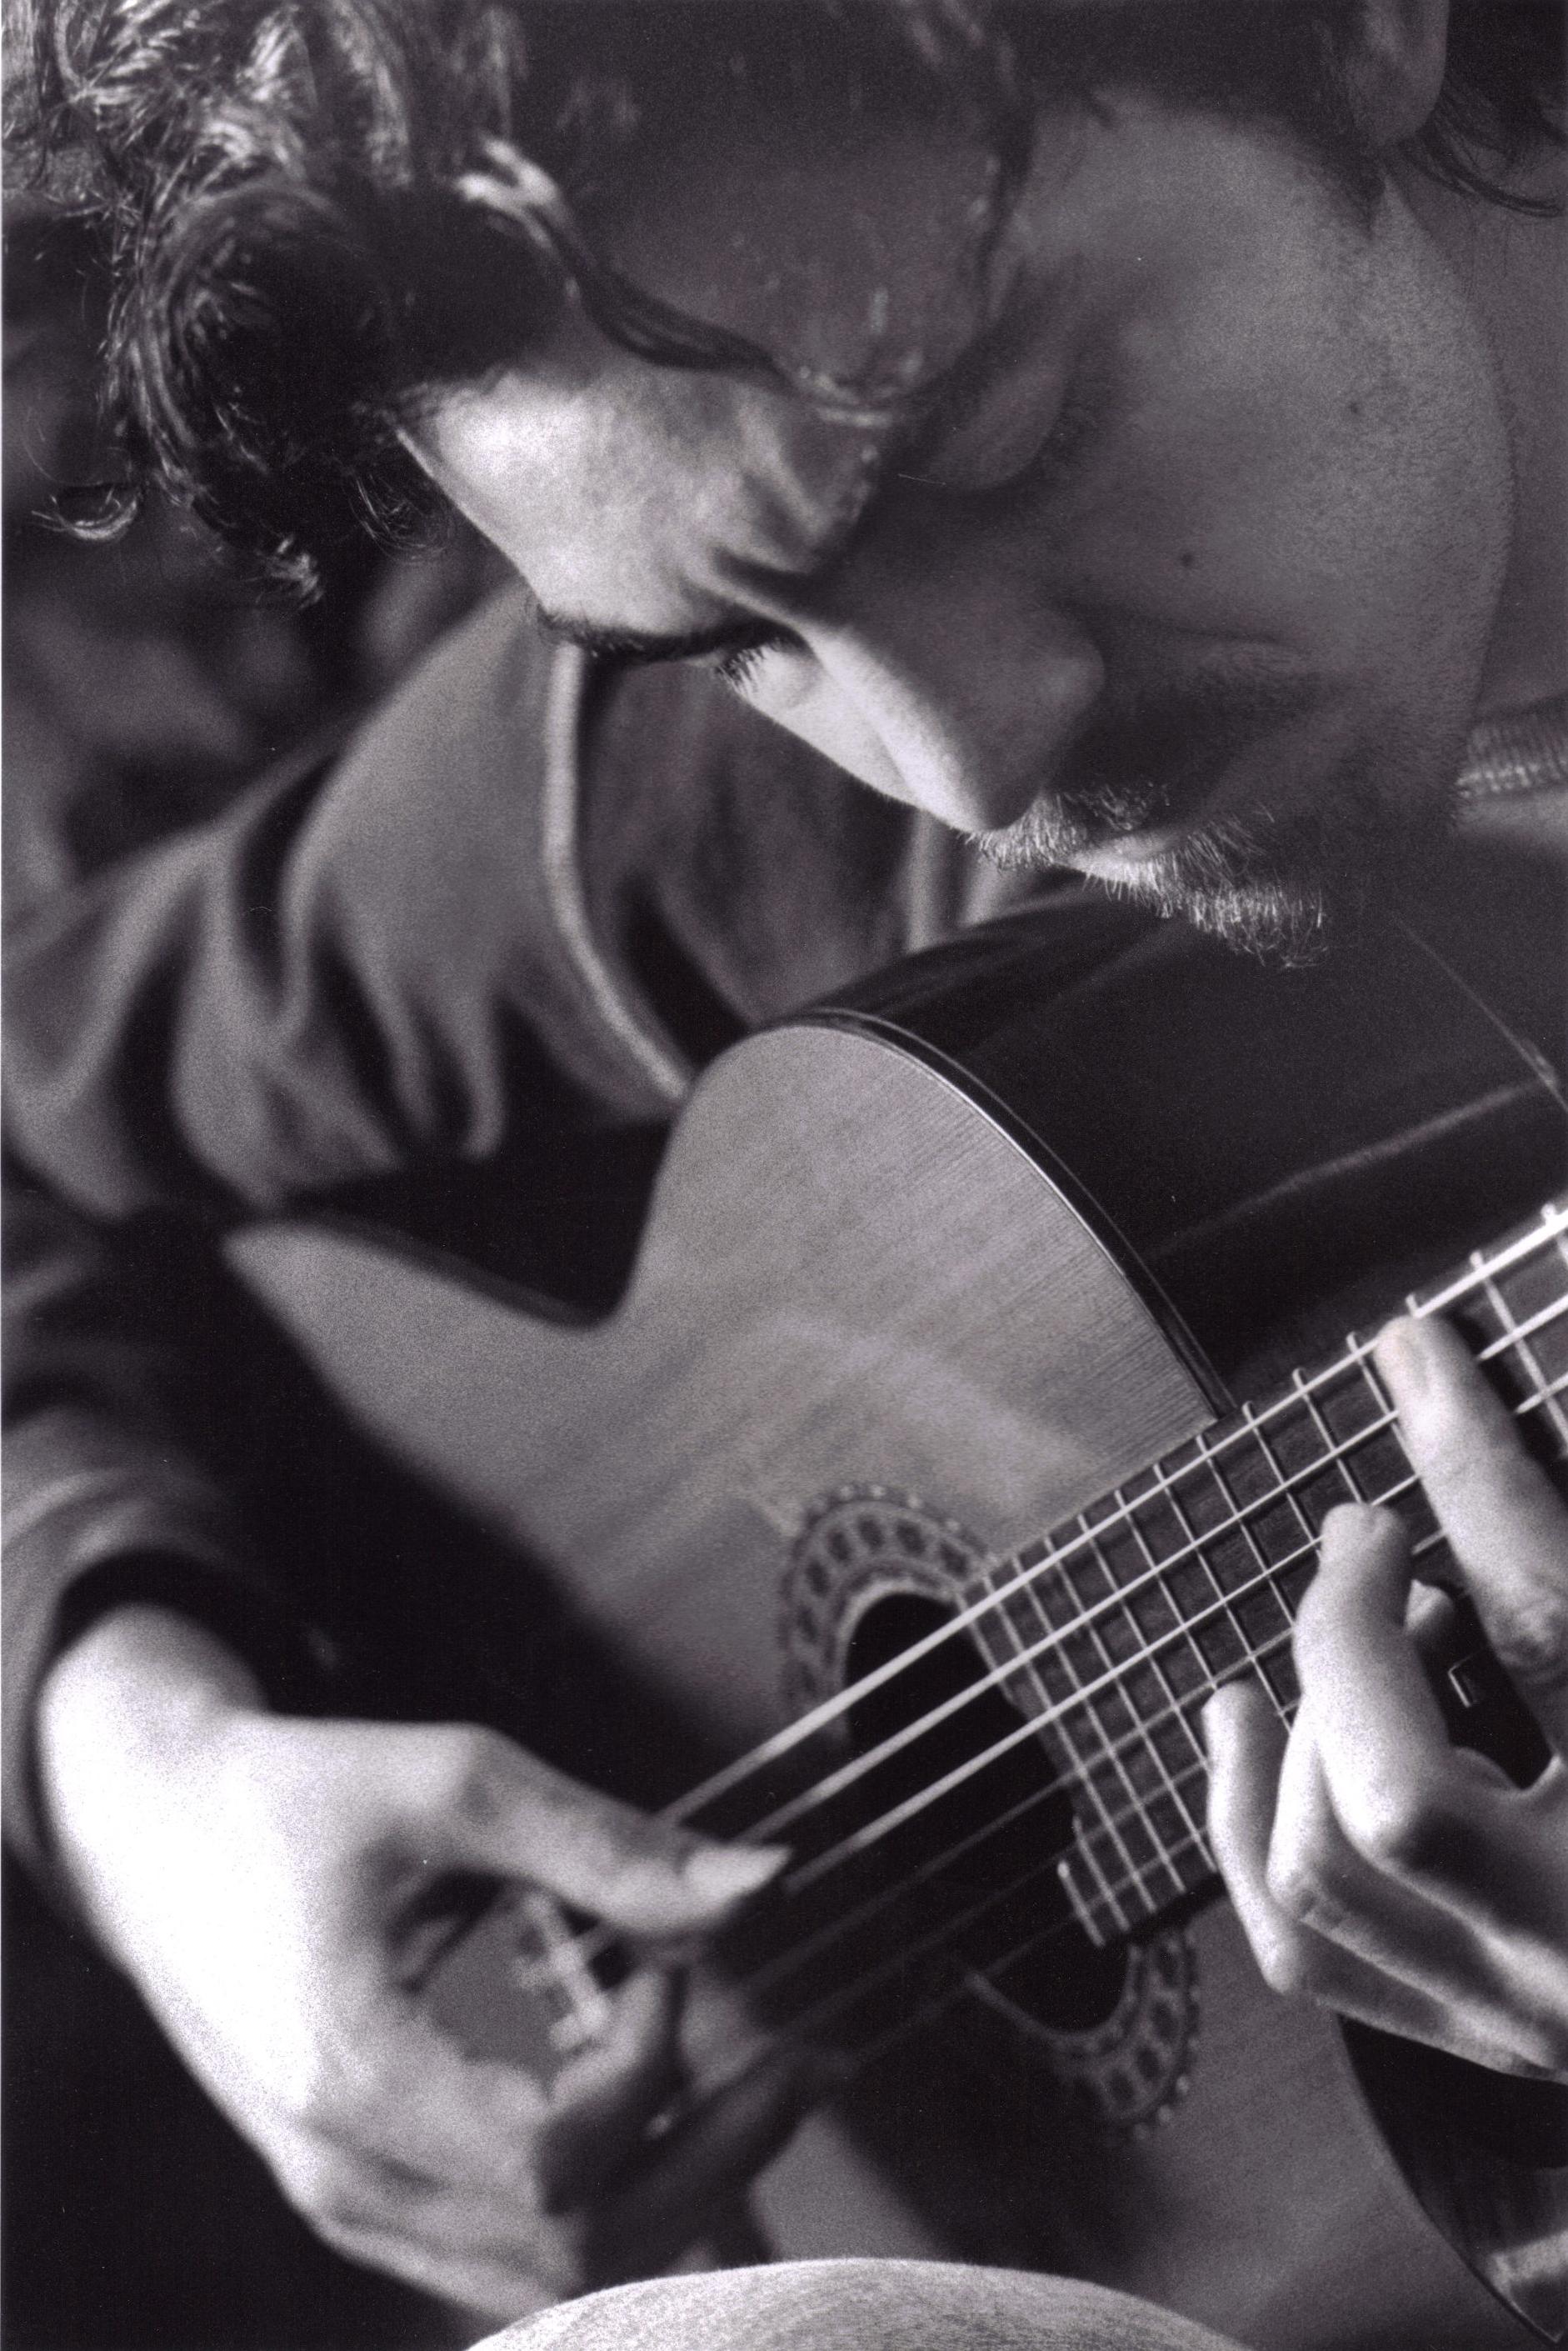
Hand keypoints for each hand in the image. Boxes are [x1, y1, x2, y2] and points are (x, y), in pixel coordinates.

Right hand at [37, 1606, 806, 2315]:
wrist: (158, 1835)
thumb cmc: (303, 1795)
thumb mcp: (454, 1782)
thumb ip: (608, 1846)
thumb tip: (764, 1884)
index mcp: (353, 2074)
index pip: (554, 2163)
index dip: (648, 2077)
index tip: (662, 1966)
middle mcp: (343, 2171)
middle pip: (573, 2245)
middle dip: (715, 2157)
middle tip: (801, 2060)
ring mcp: (347, 2199)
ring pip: (546, 2269)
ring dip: (673, 2183)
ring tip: (758, 2080)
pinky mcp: (360, 2194)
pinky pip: (503, 2249)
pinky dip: (604, 2194)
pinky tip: (658, 2109)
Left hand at [1204, 1314, 1567, 2079]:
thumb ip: (1547, 1548)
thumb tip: (1435, 1375)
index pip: (1551, 1630)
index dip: (1476, 1480)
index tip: (1422, 1372)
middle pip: (1402, 1808)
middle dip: (1349, 1638)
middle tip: (1372, 1536)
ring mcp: (1532, 2017)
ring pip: (1326, 1888)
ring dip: (1298, 1727)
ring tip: (1343, 1626)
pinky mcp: (1486, 2029)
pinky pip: (1314, 1947)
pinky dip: (1259, 1821)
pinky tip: (1259, 1722)